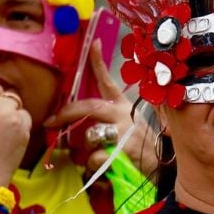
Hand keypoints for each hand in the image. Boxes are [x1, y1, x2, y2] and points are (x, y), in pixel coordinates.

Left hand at [47, 41, 156, 176]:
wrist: (162, 170)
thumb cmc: (140, 150)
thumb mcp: (126, 129)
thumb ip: (103, 124)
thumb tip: (74, 130)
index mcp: (123, 107)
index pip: (108, 82)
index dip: (99, 62)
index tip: (93, 42)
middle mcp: (123, 115)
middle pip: (87, 106)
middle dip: (65, 114)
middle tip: (51, 121)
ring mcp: (123, 132)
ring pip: (88, 135)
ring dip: (83, 151)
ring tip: (91, 159)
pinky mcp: (122, 150)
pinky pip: (94, 158)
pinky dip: (92, 167)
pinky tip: (102, 171)